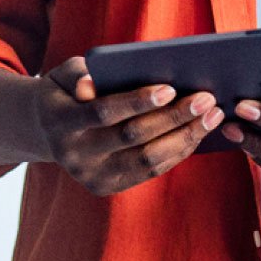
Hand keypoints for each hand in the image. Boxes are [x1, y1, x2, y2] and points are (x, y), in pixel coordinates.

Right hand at [36, 57, 223, 195]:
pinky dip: (177, 152)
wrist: (47, 128)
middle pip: (132, 137)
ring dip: (185, 137)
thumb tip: (89, 84)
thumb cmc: (67, 89)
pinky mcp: (107, 187)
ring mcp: (92, 176)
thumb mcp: (65, 73)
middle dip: (173, 117)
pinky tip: (198, 132)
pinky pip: (149, 171)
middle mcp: (75, 155)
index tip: (169, 88)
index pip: (103, 112)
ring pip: (146, 160)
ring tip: (212, 116)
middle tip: (207, 98)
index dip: (136, 101)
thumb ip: (79, 74)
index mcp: (63, 123)